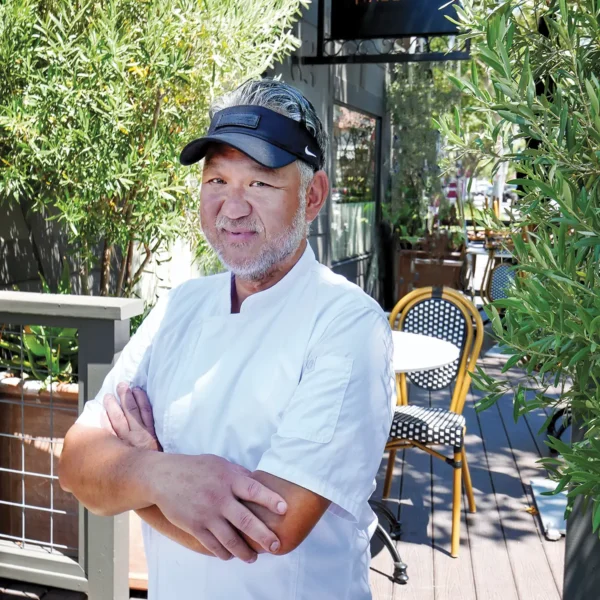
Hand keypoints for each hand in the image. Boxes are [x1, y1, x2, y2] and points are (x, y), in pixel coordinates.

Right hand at [105, 383, 287, 561]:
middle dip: (264, 535)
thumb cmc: (196, 468)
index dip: (270, 499)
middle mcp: (219, 497)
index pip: (254, 490)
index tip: (284, 509)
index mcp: (228, 479)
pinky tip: (232, 555)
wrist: (163, 476)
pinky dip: (224, 553)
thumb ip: (239, 475)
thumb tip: (260, 483)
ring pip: (230, 539)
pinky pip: (213, 545)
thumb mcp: (220, 464)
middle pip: (246, 520)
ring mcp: (206, 514)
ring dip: (245, 552)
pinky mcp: (195, 526)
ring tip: (254, 557)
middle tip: (277, 546)